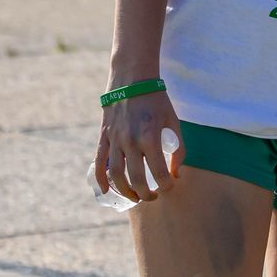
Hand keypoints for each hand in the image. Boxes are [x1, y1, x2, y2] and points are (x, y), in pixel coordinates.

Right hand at [94, 89, 183, 203]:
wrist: (132, 80)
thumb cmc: (157, 101)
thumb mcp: (173, 121)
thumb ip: (178, 148)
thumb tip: (176, 173)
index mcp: (150, 136)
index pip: (158, 172)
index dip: (166, 184)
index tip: (170, 186)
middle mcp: (130, 141)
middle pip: (136, 179)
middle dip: (146, 193)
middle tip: (153, 196)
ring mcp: (114, 140)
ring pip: (116, 176)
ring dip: (125, 191)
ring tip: (135, 197)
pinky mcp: (104, 137)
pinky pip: (99, 164)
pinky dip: (101, 180)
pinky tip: (107, 191)